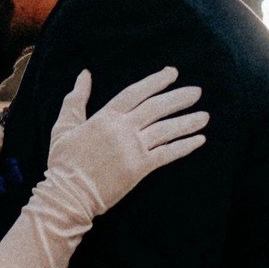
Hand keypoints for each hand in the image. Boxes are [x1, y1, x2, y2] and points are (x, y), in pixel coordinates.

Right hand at [44, 65, 207, 215]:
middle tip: (197, 91)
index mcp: (106, 117)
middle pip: (156, 107)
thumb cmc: (63, 162)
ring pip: (166, 130)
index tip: (173, 73)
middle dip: (179, 98)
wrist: (68, 194)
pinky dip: (184, 146)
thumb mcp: (64, 126)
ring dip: (188, 121)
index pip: (136, 92)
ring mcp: (133, 149)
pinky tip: (199, 140)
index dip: (156, 81)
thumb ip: (76, 99)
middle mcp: (123, 129)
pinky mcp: (140, 168)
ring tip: (205, 116)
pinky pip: (167, 154)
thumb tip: (84, 74)